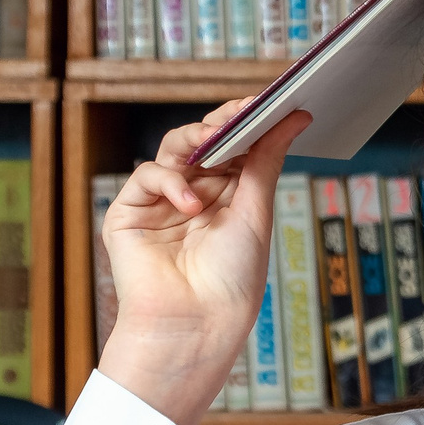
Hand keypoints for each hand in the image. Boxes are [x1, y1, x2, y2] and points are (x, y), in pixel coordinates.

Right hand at [96, 103, 308, 424]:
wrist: (196, 324)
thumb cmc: (232, 280)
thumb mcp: (255, 212)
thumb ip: (265, 161)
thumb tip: (294, 118)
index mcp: (227, 197)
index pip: (234, 147)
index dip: (246, 122)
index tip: (266, 100)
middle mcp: (194, 195)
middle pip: (204, 142)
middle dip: (222, 124)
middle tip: (242, 109)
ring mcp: (160, 203)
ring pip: (174, 149)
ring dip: (195, 141)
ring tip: (212, 145)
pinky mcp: (129, 213)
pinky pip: (148, 175)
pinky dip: (170, 182)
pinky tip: (190, 204)